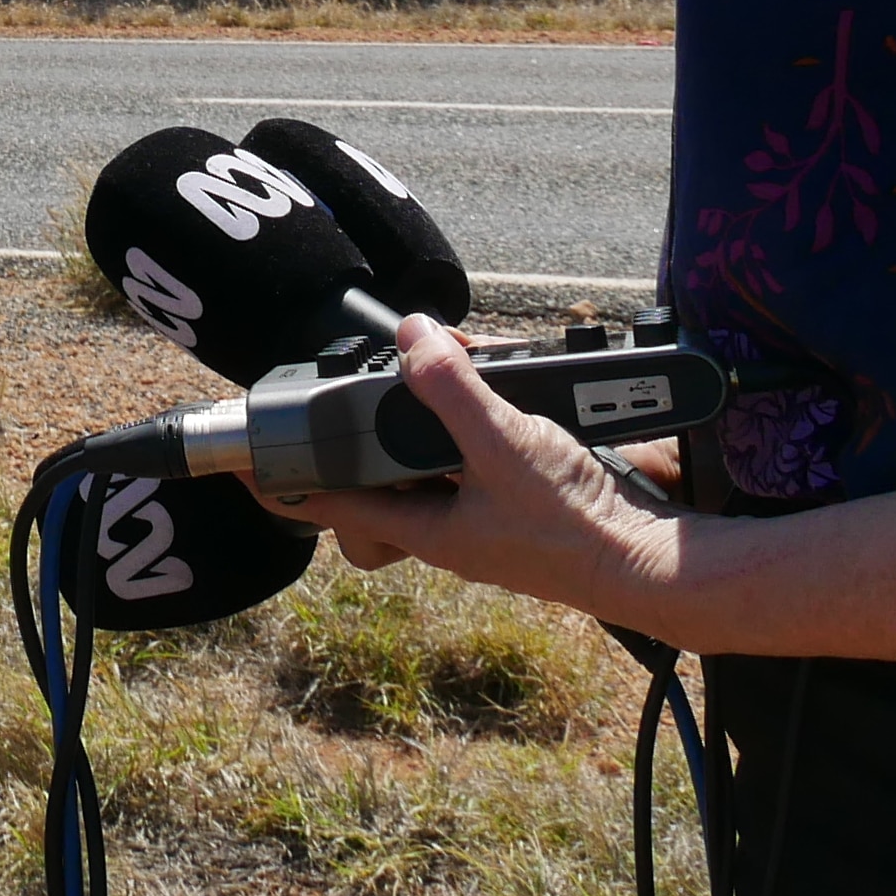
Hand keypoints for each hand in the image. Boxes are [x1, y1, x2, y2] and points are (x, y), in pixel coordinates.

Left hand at [252, 317, 678, 625]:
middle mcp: (447, 524)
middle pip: (383, 472)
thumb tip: (412, 336)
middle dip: (377, 420)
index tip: (244, 466)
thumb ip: (453, 391)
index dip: (286, 482)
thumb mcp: (502, 446)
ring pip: (433, 455)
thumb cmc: (575, 527)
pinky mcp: (519, 493)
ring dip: (440, 405)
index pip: (334, 503)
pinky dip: (485, 410)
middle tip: (381, 375)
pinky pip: (480, 448)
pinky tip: (505, 382)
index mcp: (424, 529)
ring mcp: (484, 511)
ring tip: (454, 359)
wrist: (651, 558)